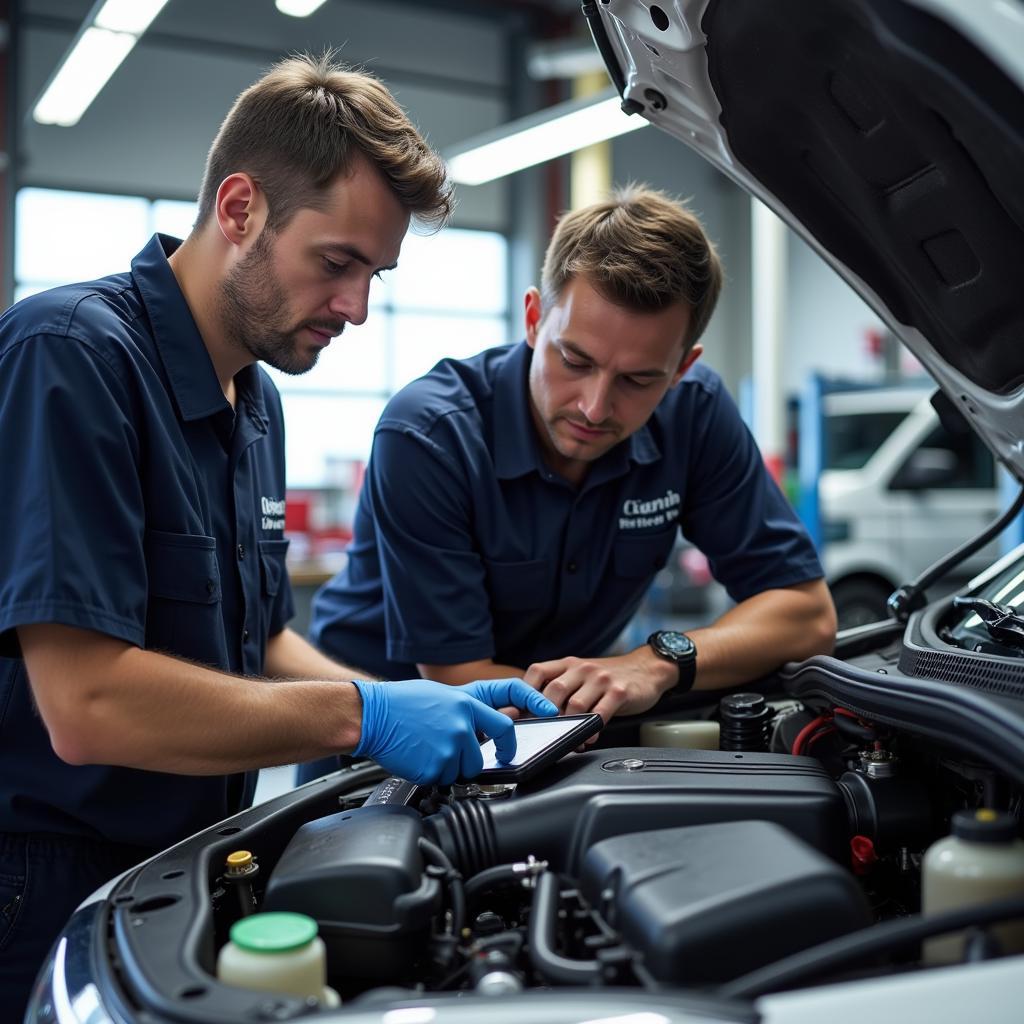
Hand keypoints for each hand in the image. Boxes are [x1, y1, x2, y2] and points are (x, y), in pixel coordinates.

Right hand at [352, 678, 556, 784]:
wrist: (371, 715)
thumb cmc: (402, 704)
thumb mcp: (442, 697)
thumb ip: (468, 711)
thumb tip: (485, 730)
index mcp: (466, 702)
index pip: (507, 713)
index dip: (528, 717)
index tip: (548, 715)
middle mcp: (463, 722)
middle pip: (489, 752)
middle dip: (487, 759)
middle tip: (479, 757)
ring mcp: (450, 745)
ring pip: (466, 770)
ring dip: (452, 766)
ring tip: (430, 749)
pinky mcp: (436, 766)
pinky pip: (445, 779)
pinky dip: (434, 774)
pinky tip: (420, 757)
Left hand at [524, 649, 674, 724]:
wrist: (647, 669)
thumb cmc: (609, 677)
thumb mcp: (581, 675)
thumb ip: (560, 688)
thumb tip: (531, 713)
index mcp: (568, 664)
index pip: (537, 672)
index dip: (524, 693)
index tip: (518, 714)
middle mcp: (582, 669)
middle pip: (553, 691)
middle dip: (545, 717)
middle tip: (543, 735)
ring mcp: (601, 679)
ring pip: (575, 705)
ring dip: (569, 728)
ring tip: (569, 742)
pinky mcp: (619, 692)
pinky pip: (600, 715)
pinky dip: (591, 730)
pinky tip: (589, 738)